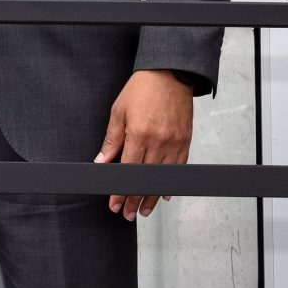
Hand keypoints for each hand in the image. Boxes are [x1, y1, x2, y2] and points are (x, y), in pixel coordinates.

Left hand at [93, 69, 192, 219]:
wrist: (170, 72)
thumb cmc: (143, 88)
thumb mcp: (119, 111)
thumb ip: (112, 139)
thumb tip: (102, 161)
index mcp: (139, 134)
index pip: (127, 172)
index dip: (120, 191)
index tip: (115, 204)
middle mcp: (158, 141)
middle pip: (145, 180)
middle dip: (135, 200)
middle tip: (128, 214)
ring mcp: (174, 143)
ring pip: (162, 178)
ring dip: (152, 197)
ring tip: (144, 210)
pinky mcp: (185, 141)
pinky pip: (178, 168)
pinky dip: (170, 183)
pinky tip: (163, 194)